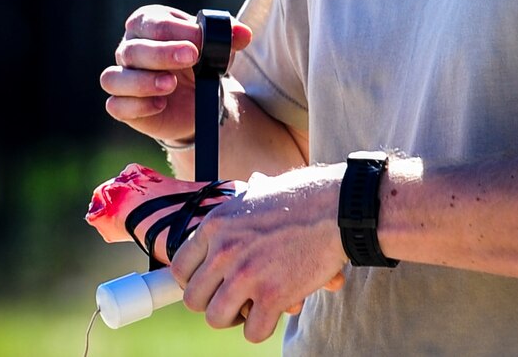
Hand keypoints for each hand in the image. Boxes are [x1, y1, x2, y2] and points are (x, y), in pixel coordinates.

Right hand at [100, 5, 251, 141]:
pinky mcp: (122, 105)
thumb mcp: (218, 46)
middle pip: (133, 49)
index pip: (155, 22)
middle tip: (192, 57)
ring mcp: (122, 77)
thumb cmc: (202, 61)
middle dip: (163, 53)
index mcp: (148, 23)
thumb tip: (244, 35)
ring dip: (142, 81)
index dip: (178, 31)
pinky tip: (160, 105)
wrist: (198, 98)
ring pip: (114, 78)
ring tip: (171, 84)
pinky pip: (116, 106)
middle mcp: (129, 48)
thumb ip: (228, 36)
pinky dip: (136, 106)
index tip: (201, 41)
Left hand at [170, 166, 347, 342]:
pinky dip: (262, 328)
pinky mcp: (272, 296)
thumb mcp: (262, 191)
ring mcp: (246, 274)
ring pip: (216, 319)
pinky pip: (252, 332)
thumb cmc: (304, 196)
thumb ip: (246, 200)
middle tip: (234, 298)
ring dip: (235, 318)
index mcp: (217, 224)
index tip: (210, 285)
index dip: (193, 281)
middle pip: (193, 299)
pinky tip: (275, 312)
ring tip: (253, 307)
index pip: (180, 267)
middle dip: (213, 302)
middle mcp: (225, 249)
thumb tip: (252, 185)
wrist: (337, 207)